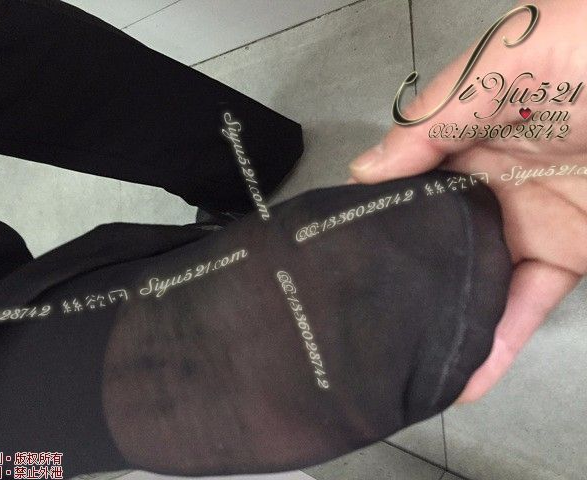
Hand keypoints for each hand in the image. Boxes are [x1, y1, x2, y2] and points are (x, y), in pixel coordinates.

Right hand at [348, 0, 586, 401]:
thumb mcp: (512, 59)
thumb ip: (438, 114)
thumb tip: (364, 170)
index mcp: (466, 128)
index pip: (405, 173)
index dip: (373, 208)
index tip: (339, 249)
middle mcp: (487, 177)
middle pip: (432, 231)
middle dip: (400, 271)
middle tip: (361, 315)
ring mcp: (526, 219)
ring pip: (474, 274)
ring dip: (444, 317)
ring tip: (403, 359)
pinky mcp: (567, 252)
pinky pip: (526, 300)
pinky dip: (499, 339)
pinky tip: (468, 372)